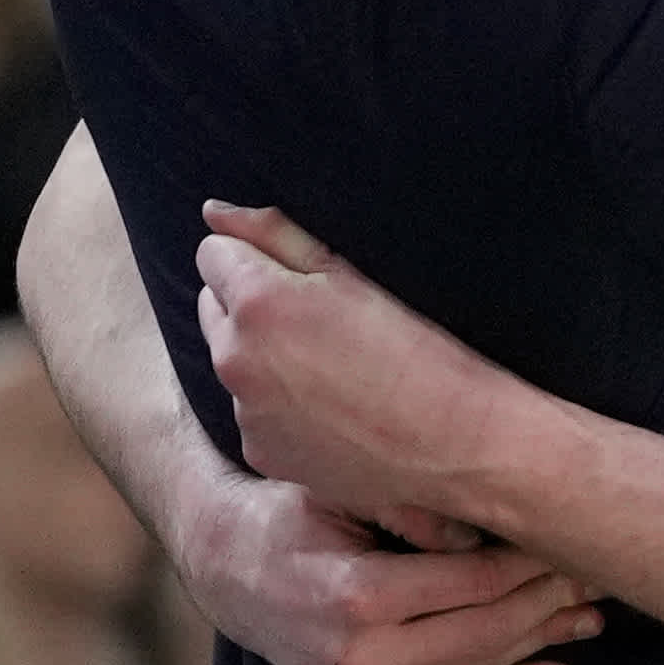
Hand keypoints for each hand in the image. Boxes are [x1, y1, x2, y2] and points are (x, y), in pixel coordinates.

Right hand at [168, 469, 599, 664]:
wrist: (230, 572)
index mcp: (358, 598)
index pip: (476, 582)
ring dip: (544, 644)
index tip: (579, 537)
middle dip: (553, 600)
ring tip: (594, 616)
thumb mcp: (341, 486)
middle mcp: (362, 661)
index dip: (536, 561)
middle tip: (601, 574)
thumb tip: (492, 524)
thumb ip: (415, 505)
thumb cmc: (292, 511)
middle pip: (489, 630)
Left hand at [196, 201, 526, 525]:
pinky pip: (253, 411)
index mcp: (258, 303)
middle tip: (315, 317)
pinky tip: (332, 409)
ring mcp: (244, 412)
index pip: (212, 253)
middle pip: (211, 307)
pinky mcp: (259, 452)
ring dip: (261, 355)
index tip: (299, 274)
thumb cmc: (418, 350)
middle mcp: (235, 358)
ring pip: (233, 361)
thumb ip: (275, 234)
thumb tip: (213, 213)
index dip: (256, 256)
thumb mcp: (354, 274)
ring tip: (331, 367)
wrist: (453, 445)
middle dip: (247, 303)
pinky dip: (278, 404)